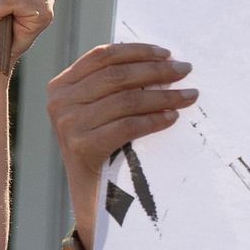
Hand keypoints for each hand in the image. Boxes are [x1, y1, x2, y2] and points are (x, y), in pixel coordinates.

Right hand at [49, 44, 194, 245]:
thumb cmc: (105, 149)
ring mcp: (68, 124)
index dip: (137, 51)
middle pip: (116, 76)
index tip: (167, 53)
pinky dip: (154, 120)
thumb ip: (115, 88)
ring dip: (163, 96)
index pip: (102, 57)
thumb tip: (161, 61)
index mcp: (62, 86)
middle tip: (186, 70)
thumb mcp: (101, 112)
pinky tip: (173, 118)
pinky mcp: (81, 147)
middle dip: (156, 71)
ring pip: (125, 100)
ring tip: (189, 96)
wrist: (93, 197)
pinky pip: (127, 126)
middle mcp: (60, 101)